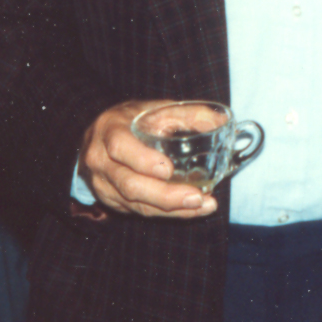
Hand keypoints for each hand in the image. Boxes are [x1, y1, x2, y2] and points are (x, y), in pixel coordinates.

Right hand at [78, 100, 217, 218]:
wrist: (102, 138)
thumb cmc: (133, 120)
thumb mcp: (156, 108)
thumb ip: (189, 113)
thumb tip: (221, 121)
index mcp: (109, 131)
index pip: (120, 148)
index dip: (143, 160)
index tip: (168, 170)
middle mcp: (100, 161)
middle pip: (130, 185)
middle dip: (165, 195)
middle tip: (197, 197)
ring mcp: (104, 185)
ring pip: (136, 203)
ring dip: (172, 209)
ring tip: (204, 205)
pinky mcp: (112, 201)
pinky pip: (140, 211)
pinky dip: (168, 213)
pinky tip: (192, 209)